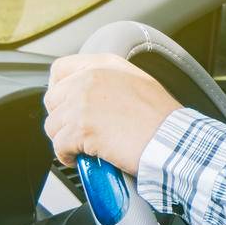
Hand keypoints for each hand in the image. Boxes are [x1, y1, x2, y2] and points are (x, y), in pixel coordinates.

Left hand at [43, 54, 183, 173]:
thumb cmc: (164, 119)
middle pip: (53, 99)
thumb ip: (111, 82)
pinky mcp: (81, 129)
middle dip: (61, 118)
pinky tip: (80, 159)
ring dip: (65, 139)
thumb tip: (93, 98)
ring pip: (53, 125)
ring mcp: (83, 103)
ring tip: (82, 148)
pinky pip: (59, 146)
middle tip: (76, 131)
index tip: (63, 104)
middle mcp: (90, 79)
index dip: (57, 88)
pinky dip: (67, 156)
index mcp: (105, 65)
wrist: (172, 139)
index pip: (61, 69)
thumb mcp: (139, 83)